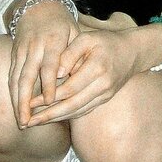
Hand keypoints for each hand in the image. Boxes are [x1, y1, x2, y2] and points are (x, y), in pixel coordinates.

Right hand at [8, 2, 79, 127]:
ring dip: (17, 101)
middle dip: (26, 101)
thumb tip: (75, 77)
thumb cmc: (62, 23)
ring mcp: (22, 51)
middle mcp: (34, 47)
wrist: (38, 6)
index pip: (49, 65)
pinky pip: (12, 76)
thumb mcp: (74, 32)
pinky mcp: (14, 54)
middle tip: (28, 122)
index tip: (51, 101)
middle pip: (27, 76)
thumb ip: (75, 54)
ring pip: (16, 79)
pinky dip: (12, 93)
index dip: (49, 83)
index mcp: (52, 41)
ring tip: (21, 121)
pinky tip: (16, 108)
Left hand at [25, 24, 139, 124]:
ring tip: (36, 122)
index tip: (29, 101)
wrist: (133, 51)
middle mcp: (103, 85)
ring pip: (78, 111)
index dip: (48, 97)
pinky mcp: (105, 99)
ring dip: (56, 119)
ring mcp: (105, 94)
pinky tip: (53, 118)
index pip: (69, 88)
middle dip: (49, 115)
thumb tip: (55, 73)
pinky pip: (84, 110)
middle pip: (72, 105)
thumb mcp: (87, 38)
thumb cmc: (106, 41)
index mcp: (97, 68)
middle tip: (28, 121)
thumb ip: (69, 53)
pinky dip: (68, 115)